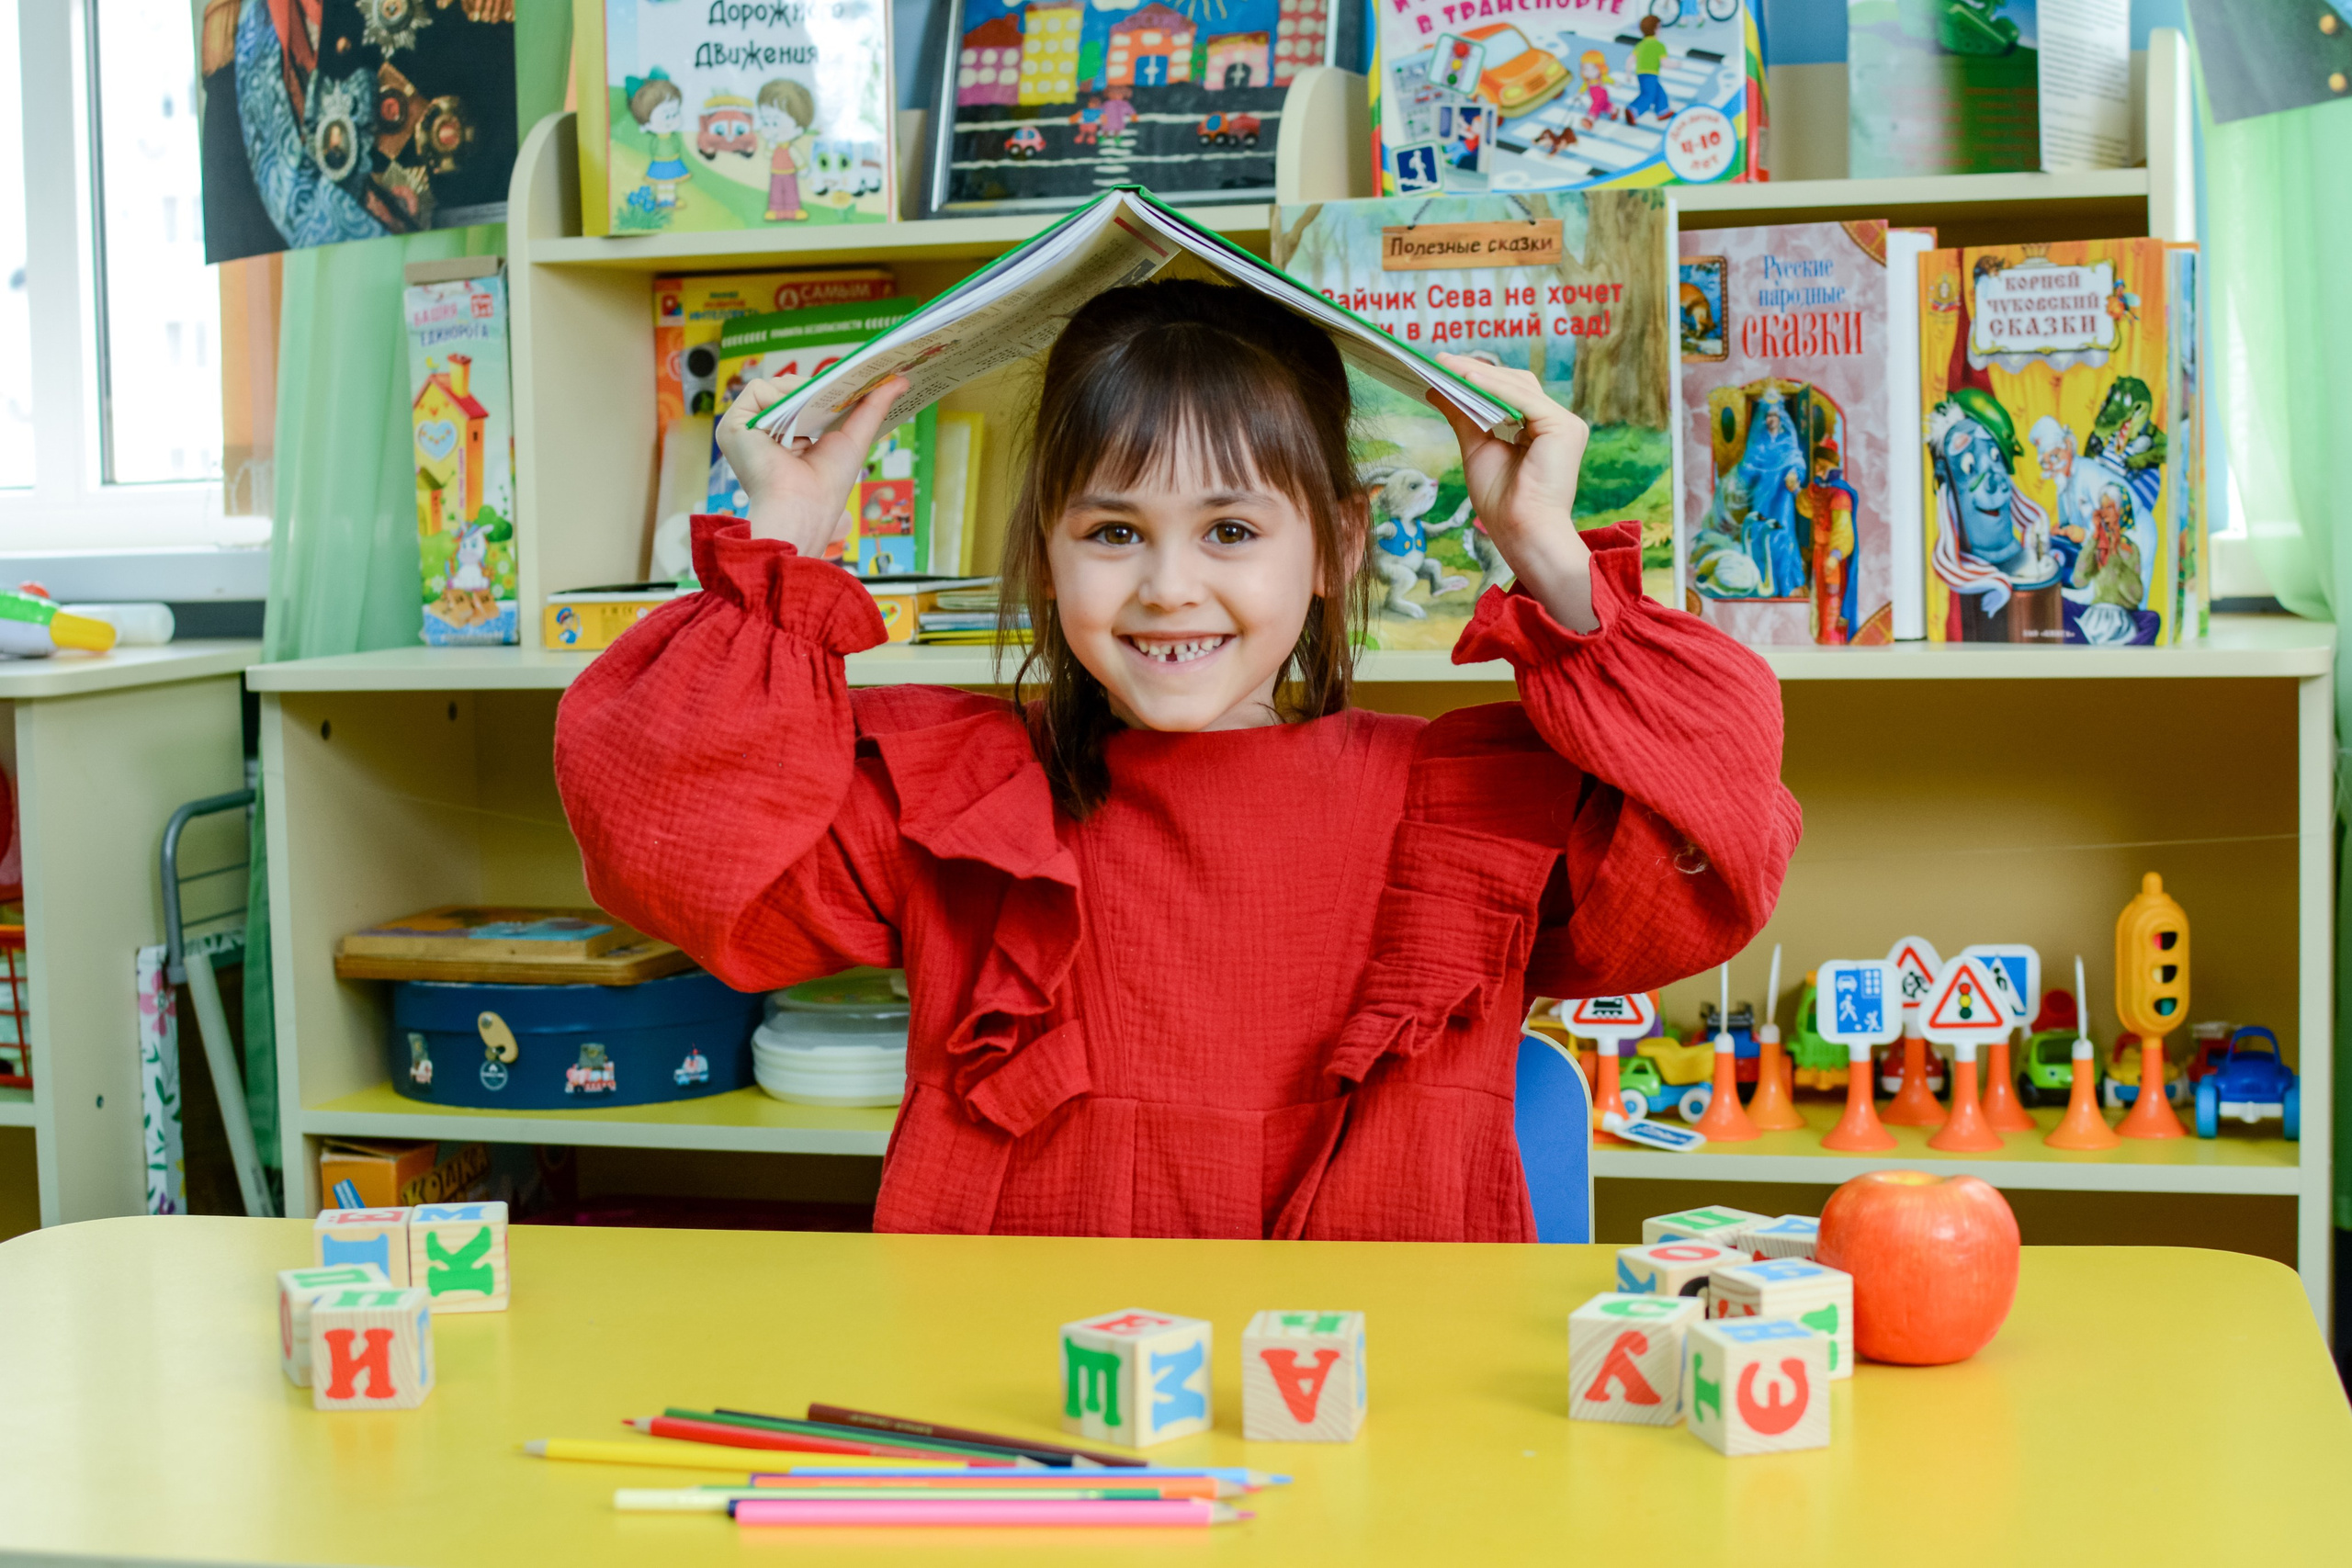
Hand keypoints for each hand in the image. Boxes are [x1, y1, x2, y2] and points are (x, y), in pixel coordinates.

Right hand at [714, 375, 905, 554]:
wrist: (802, 510)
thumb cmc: (826, 488)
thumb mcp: (855, 438)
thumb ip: (873, 407)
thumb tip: (900, 380)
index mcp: (786, 439)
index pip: (805, 401)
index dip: (827, 390)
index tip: (854, 378)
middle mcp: (763, 433)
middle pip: (791, 390)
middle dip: (818, 385)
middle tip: (846, 382)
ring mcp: (746, 429)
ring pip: (776, 387)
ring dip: (800, 393)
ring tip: (817, 412)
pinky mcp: (732, 425)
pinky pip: (756, 389)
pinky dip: (777, 398)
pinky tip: (792, 419)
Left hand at [1427, 354, 1596, 631]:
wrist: (1520, 531)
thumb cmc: (1502, 501)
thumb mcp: (1475, 448)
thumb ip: (1462, 416)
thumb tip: (1436, 389)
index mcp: (1540, 427)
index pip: (1508, 392)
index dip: (1477, 377)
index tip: (1443, 367)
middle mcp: (1556, 422)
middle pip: (1515, 384)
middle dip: (1476, 371)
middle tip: (1440, 362)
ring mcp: (1564, 423)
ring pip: (1518, 387)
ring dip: (1480, 375)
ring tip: (1448, 367)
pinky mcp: (1564, 427)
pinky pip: (1524, 399)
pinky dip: (1495, 388)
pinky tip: (1468, 379)